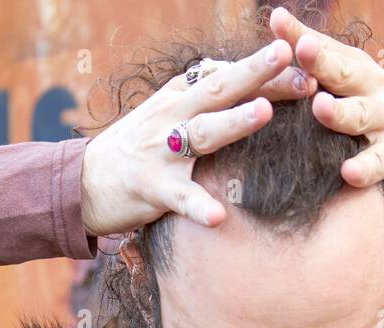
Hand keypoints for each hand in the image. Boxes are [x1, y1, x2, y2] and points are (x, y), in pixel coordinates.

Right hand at [80, 39, 316, 236]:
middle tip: (288, 56)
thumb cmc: (134, 148)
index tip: (302, 55)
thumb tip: (235, 71)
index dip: (264, 67)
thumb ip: (199, 95)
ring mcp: (161, 152)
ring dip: (233, 122)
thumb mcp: (165, 112)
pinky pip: (179, 198)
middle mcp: (171, 116)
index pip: (226, 75)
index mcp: (179, 98)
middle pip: (219, 89)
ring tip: (263, 112)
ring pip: (202, 133)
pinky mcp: (151, 188)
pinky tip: (218, 216)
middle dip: (255, 72)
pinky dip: (198, 207)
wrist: (81, 182)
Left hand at [269, 5, 383, 210]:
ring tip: (320, 107)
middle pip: (346, 74)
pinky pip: (380, 163)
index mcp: (357, 70)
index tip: (277, 21)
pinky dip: (365, 168)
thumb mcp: (350, 85)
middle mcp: (375, 89)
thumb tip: (276, 18)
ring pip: (361, 116)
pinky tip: (348, 172)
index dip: (299, 36)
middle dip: (323, 62)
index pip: (324, 49)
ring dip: (340, 112)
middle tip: (302, 49)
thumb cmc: (373, 113)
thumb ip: (316, 60)